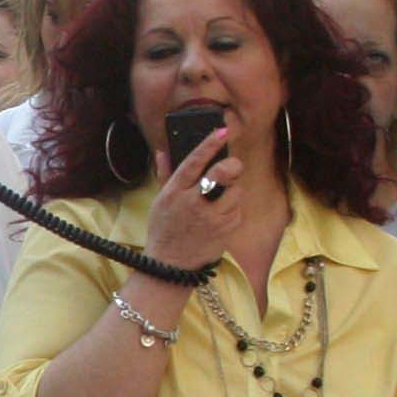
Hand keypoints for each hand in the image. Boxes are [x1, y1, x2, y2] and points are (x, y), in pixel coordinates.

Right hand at [138, 121, 252, 271]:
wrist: (171, 265)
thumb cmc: (164, 230)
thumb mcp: (159, 202)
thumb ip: (166, 175)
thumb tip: (163, 152)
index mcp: (175, 192)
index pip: (194, 162)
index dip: (209, 144)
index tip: (222, 130)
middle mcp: (193, 203)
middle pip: (222, 173)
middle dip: (231, 166)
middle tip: (232, 166)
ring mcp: (211, 217)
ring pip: (236, 190)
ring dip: (232, 190)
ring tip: (219, 198)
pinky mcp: (226, 229)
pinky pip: (238, 209)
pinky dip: (232, 209)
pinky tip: (219, 216)